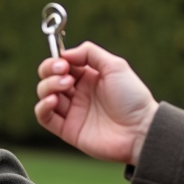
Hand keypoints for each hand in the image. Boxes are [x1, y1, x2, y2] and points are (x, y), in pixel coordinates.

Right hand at [35, 42, 157, 163]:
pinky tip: (53, 100)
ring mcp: (72, 111)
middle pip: (48, 77)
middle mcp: (78, 93)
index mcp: (88, 77)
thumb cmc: (132, 97)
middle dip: (50, 71)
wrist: (140, 130)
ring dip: (49, 86)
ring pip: (44, 94)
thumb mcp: (115, 65)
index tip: (64, 62)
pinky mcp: (68, 129)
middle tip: (65, 73)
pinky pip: (44, 117)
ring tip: (66, 86)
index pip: (61, 64)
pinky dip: (42, 107)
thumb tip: (64, 54)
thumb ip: (90, 53)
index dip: (57, 61)